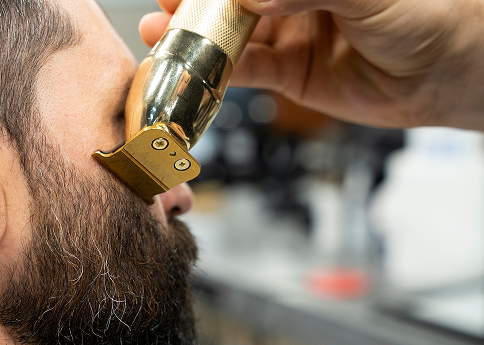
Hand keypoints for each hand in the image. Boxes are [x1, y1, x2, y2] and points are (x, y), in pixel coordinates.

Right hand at [140, 0, 483, 129]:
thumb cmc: (425, 14)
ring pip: (232, 35)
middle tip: (164, 4)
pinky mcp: (289, 73)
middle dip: (194, 4)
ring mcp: (288, 34)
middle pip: (231, 2)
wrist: (445, 74)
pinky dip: (221, 72)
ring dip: (195, 38)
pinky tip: (197, 68)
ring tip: (162, 36)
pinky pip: (248, 71)